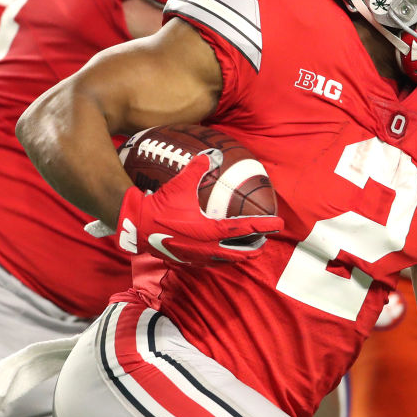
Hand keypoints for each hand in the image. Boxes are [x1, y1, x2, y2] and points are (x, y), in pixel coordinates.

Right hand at [116, 152, 282, 264]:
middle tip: (265, 241)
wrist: (138, 226)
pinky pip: (211, 263)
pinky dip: (222, 259)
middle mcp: (207, 248)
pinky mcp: (188, 261)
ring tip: (248, 250)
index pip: (243, 229)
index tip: (278, 224)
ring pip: (226, 260)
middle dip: (254, 247)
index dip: (263, 226)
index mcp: (209, 231)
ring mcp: (197, 257)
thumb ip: (197, 168)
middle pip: (239, 252)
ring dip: (239, 256)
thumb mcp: (180, 184)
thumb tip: (211, 153)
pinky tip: (222, 254)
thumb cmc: (161, 206)